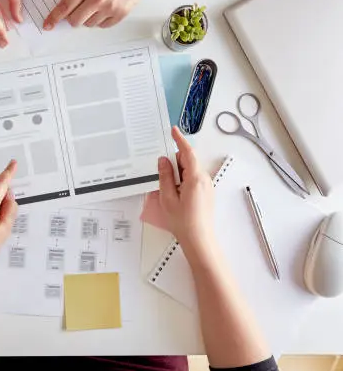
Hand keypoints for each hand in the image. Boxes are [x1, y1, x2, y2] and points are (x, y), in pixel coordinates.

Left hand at [44, 0, 140, 29]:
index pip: (65, 7)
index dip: (54, 17)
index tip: (48, 24)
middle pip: (75, 21)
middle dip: (73, 15)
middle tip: (77, 8)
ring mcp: (111, 8)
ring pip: (89, 24)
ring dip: (88, 16)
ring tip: (95, 4)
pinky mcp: (121, 13)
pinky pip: (103, 25)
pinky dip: (100, 19)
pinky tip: (103, 8)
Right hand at [158, 127, 214, 243]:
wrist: (199, 239)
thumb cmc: (183, 221)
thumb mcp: (167, 197)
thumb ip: (165, 176)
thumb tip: (163, 161)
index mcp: (195, 178)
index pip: (187, 153)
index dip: (180, 140)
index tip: (173, 131)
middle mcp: (204, 179)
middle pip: (187, 161)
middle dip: (174, 164)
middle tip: (162, 178)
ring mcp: (207, 186)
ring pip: (190, 171)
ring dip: (178, 175)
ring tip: (170, 193)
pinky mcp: (206, 193)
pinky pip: (193, 180)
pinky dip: (182, 182)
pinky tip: (176, 196)